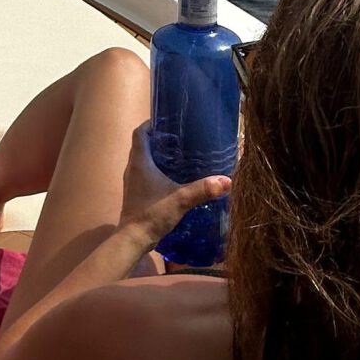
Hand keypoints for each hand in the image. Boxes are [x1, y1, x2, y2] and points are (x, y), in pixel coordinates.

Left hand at [118, 126, 229, 252]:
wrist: (133, 238)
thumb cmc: (152, 213)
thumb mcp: (180, 199)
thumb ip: (203, 189)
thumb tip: (227, 180)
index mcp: (140, 162)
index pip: (140, 133)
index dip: (151, 124)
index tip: (168, 121)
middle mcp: (133, 168)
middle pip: (143, 145)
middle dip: (159, 139)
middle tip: (181, 137)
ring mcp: (133, 181)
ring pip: (144, 160)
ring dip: (158, 155)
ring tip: (180, 154)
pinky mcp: (136, 193)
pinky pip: (145, 173)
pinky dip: (157, 170)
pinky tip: (174, 177)